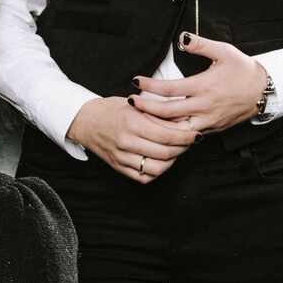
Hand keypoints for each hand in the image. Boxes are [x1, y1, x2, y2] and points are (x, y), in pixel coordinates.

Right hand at [66, 96, 198, 184]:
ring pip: (157, 168)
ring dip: (172, 161)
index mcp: (132, 123)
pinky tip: (161, 160)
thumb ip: (160, 115)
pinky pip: (144, 177)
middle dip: (183, 148)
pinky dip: (157, 171)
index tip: (196, 134)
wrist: (86, 121)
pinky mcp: (118, 167)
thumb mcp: (137, 105)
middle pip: (166, 152)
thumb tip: (186, 123)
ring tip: (175, 151)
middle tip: (189, 141)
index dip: (187, 137)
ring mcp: (121, 157)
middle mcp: (126, 141)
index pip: (168, 135)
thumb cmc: (113, 110)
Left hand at [122, 34, 270, 134]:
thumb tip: (182, 37)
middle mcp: (204, 106)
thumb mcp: (225, 52)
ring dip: (156, 125)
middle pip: (166, 112)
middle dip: (145, 108)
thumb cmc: (243, 70)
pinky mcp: (212, 129)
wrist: (264, 91)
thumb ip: (201, 45)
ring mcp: (208, 120)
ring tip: (140, 117)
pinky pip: (187, 135)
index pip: (168, 89)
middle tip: (130, 102)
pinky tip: (159, 128)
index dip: (149, 85)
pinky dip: (172, 132)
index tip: (136, 80)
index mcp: (204, 86)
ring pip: (175, 129)